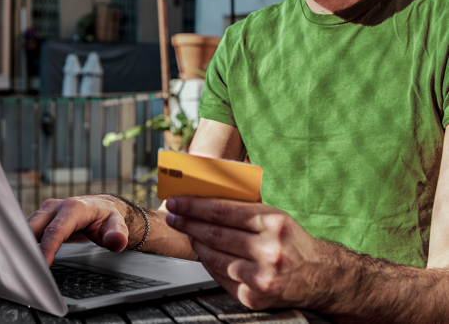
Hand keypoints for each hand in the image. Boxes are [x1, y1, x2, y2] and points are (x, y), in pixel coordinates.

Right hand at [27, 195, 130, 264]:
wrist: (102, 208)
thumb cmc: (107, 218)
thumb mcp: (118, 225)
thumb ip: (118, 234)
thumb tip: (117, 241)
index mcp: (73, 208)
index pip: (55, 230)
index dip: (47, 248)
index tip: (42, 266)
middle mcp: (56, 207)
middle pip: (34, 227)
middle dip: (26, 246)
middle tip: (23, 269)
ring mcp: (46, 212)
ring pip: (26, 228)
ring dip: (20, 245)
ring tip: (17, 266)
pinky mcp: (40, 218)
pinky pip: (27, 231)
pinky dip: (22, 244)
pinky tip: (19, 259)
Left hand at [165, 196, 323, 310]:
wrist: (321, 277)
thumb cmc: (293, 240)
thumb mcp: (276, 216)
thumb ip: (245, 208)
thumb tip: (206, 198)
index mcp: (274, 223)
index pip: (223, 211)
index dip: (195, 206)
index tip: (177, 201)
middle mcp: (269, 250)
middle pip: (216, 233)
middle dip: (189, 222)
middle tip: (174, 215)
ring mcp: (261, 277)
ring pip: (215, 256)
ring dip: (196, 242)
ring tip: (187, 232)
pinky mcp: (254, 297)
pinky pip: (221, 276)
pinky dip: (208, 262)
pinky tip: (202, 252)